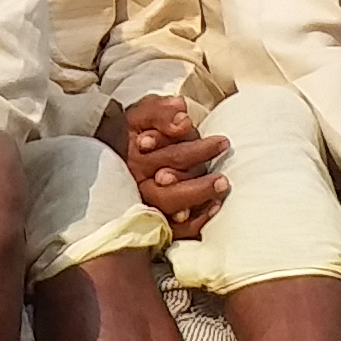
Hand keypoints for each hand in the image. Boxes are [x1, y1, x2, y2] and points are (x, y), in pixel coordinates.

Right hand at [116, 95, 229, 229]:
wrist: (116, 147)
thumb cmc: (137, 128)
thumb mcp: (144, 112)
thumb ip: (161, 112)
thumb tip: (182, 115)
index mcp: (137, 159)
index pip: (170, 157)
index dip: (196, 151)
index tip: (222, 142)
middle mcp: (139, 184)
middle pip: (168, 192)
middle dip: (199, 186)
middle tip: (223, 179)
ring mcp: (146, 202)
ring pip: (171, 210)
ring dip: (198, 201)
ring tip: (221, 190)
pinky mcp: (154, 216)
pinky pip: (174, 228)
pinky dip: (195, 221)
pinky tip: (214, 208)